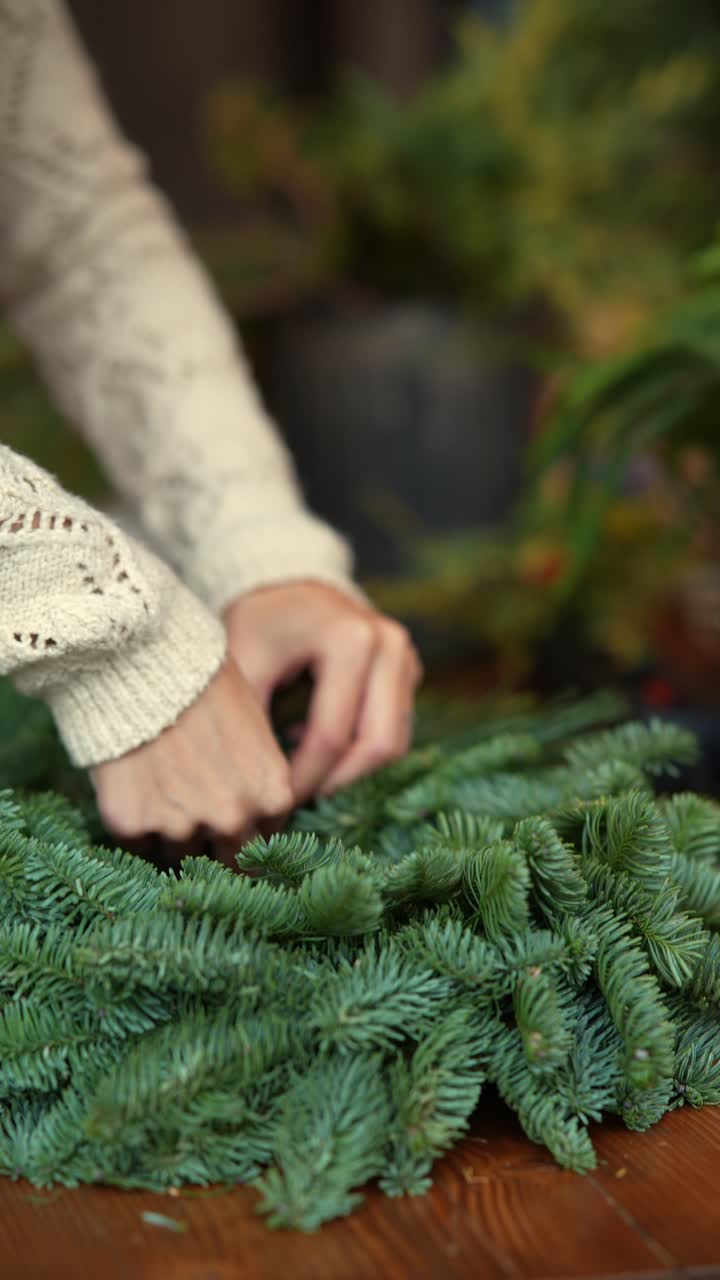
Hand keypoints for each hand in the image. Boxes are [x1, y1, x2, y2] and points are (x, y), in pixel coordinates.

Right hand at [90, 658, 293, 852]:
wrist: (140, 659)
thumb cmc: (202, 680)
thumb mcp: (254, 723)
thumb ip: (258, 774)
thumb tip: (254, 807)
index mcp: (271, 795)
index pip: (264, 843)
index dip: (245, 831)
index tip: (229, 820)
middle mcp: (232, 819)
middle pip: (227, 861)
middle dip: (213, 845)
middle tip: (193, 812)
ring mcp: (181, 825)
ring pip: (179, 854)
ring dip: (170, 831)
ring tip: (160, 786)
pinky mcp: (131, 823)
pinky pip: (136, 842)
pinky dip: (134, 822)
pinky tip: (133, 783)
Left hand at [224, 582, 423, 801]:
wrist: (286, 585)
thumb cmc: (258, 624)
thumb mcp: (242, 666)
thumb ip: (250, 726)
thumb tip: (258, 795)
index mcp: (351, 638)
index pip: (333, 734)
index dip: (305, 779)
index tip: (274, 803)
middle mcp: (390, 645)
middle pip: (380, 744)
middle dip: (338, 784)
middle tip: (298, 804)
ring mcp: (406, 657)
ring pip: (395, 743)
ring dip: (353, 773)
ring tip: (308, 780)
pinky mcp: (409, 670)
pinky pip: (396, 728)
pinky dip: (361, 753)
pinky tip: (320, 752)